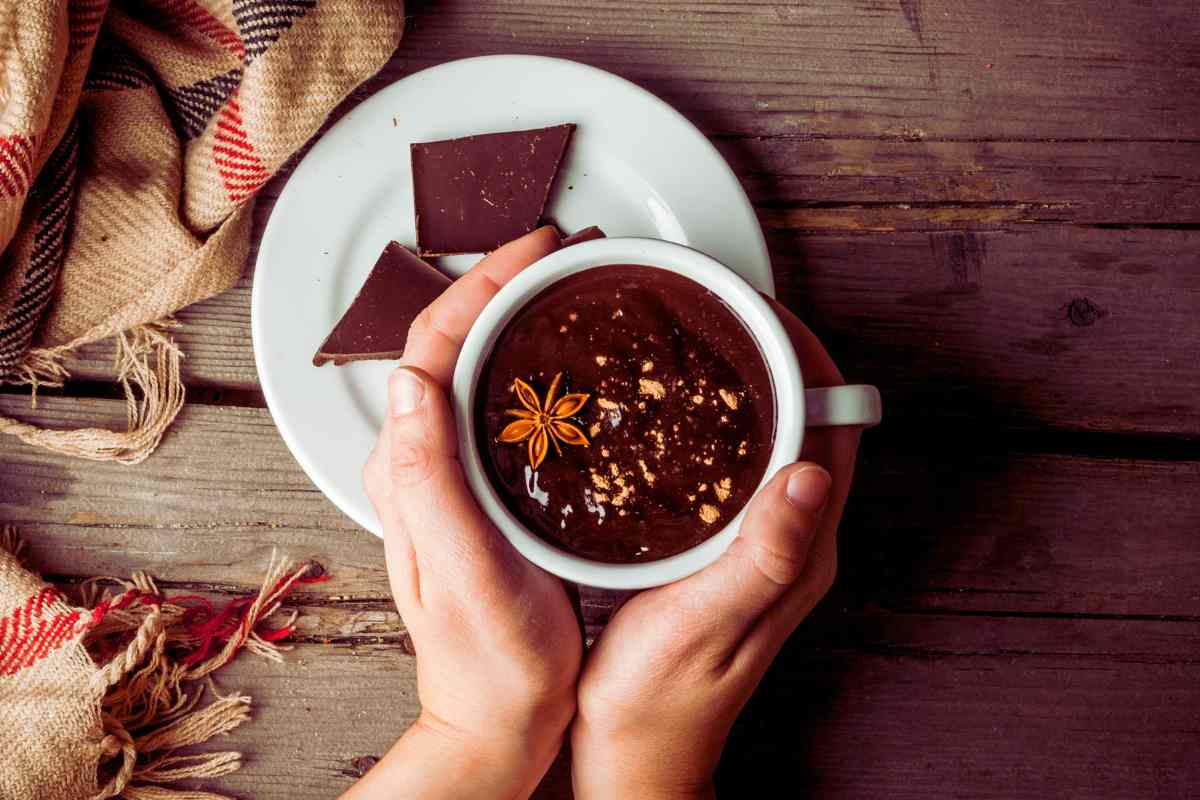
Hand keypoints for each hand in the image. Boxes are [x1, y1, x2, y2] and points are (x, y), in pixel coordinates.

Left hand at [346, 228, 580, 799]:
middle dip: (503, 282)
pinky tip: (568, 360)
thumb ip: (430, 477)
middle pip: (451, 341)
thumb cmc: (490, 658)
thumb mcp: (464, 567)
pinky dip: (529, 360)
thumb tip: (411, 378)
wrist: (498, 718)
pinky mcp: (480, 488)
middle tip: (567, 254)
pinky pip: (496, 401)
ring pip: (475, 365)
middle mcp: (419, 460)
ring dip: (516, 314)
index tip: (538, 247)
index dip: (483, 282)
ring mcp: (449, 473)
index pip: (432, 344)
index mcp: (408, 467)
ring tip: (572, 287)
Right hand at [570, 300, 861, 799]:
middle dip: (775, 355)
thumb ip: (763, 553)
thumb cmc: (661, 701)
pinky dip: (712, 421)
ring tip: (698, 337)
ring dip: (745, 382)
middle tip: (722, 306)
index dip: (808, 358)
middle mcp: (789, 540)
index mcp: (800, 551)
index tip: (763, 310)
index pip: (832, 428)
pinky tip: (668, 410)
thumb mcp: (707, 623)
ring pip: (768, 436)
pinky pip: (732, 463)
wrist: (631, 755)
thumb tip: (813, 472)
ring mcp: (756, 543)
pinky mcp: (721, 549)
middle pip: (806, 420)